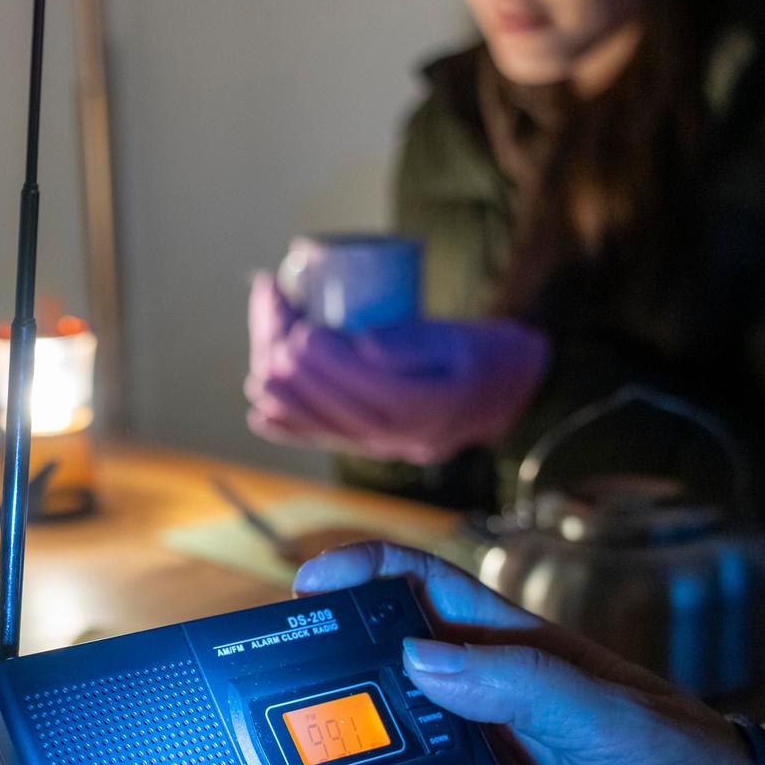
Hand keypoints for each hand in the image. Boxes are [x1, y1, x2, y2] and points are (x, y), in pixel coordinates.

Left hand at [244, 273, 548, 463]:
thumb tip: (362, 344)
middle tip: (274, 318)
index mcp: (429, 409)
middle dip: (296, 364)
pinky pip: (325, 442)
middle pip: (336, 407)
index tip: (300, 331)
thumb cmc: (481, 355)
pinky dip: (290, 428)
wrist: (503, 395)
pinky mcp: (370, 447)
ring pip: (323, 424)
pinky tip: (261, 414)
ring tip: (262, 348)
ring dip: (285, 390)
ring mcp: (383, 447)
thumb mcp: (460, 338)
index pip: (369, 388)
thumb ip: (413, 342)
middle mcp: (401, 437)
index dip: (330, 362)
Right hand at [293, 542, 753, 764]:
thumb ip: (516, 682)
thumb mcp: (611, 716)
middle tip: (294, 719)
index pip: (434, 601)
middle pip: (394, 703)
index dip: (372, 581)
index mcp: (521, 666)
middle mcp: (491, 729)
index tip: (310, 586)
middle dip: (342, 708)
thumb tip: (415, 656)